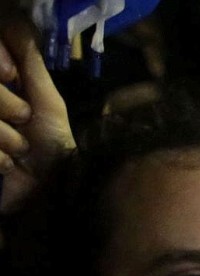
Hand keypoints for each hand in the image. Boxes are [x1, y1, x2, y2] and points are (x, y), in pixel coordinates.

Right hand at [0, 8, 74, 214]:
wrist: (52, 190)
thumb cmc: (51, 144)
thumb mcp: (45, 99)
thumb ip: (28, 61)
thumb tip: (16, 18)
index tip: (11, 75)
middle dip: (6, 106)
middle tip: (23, 124)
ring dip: (4, 137)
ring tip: (19, 151)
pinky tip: (7, 167)